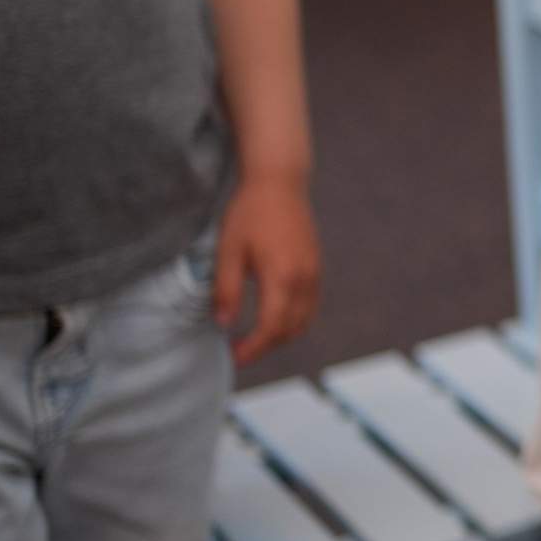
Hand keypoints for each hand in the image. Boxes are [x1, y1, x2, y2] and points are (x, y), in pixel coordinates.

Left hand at [213, 172, 319, 363]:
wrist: (279, 183)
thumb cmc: (249, 213)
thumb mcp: (228, 251)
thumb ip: (226, 290)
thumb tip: (224, 323)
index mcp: (283, 276)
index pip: (271, 327)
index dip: (252, 348)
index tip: (232, 357)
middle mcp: (306, 279)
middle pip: (290, 330)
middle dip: (265, 347)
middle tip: (238, 351)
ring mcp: (316, 274)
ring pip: (304, 321)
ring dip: (280, 337)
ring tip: (254, 338)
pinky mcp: (317, 268)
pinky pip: (311, 307)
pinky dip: (294, 322)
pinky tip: (273, 319)